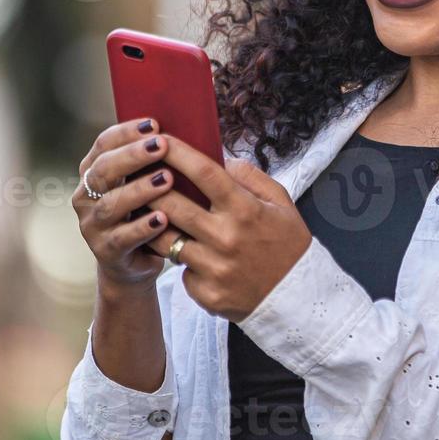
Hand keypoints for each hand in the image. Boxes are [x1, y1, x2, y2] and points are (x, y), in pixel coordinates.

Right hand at [72, 118, 177, 290]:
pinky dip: (142, 227)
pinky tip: (163, 218)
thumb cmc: (146, 210)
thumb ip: (154, 161)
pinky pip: (123, 238)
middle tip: (162, 145)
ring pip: (111, 204)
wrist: (137, 260)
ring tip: (167, 180)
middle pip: (104, 170)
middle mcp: (86, 196)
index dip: (126, 132)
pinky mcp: (105, 252)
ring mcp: (92, 225)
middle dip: (133, 156)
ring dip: (140, 190)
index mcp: (94, 172)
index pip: (103, 144)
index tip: (154, 124)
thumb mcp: (146, 182)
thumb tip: (184, 128)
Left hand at [144, 136, 312, 322]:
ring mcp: (214, 268)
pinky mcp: (205, 293)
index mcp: (246, 210)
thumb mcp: (282, 203)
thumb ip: (252, 177)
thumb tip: (222, 159)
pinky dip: (183, 261)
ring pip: (166, 240)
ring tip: (152, 214)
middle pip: (173, 205)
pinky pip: (181, 270)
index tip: (161, 140)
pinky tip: (191, 256)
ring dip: (156, 224)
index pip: (204, 173)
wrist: (298, 299)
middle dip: (151, 187)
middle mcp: (226, 238)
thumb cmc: (288, 246)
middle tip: (140, 176)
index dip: (178, 153)